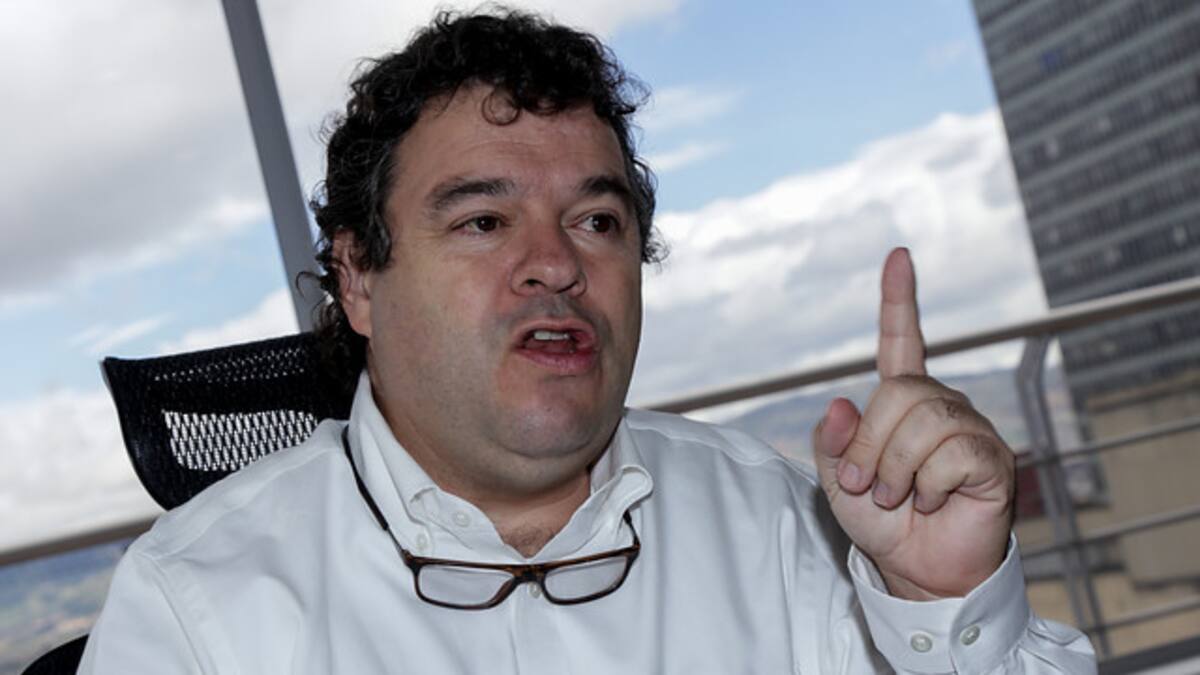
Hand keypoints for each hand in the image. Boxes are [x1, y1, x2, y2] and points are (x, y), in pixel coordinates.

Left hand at [812, 248, 1013, 599]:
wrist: (914, 569)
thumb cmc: (880, 520)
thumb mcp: (837, 479)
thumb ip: (832, 441)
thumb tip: (841, 403)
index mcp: (902, 400)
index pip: (903, 339)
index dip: (899, 298)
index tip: (899, 255)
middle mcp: (940, 405)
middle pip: (900, 392)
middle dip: (871, 444)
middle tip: (868, 486)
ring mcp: (969, 429)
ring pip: (924, 423)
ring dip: (896, 471)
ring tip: (901, 499)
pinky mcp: (991, 459)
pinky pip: (951, 455)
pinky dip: (926, 487)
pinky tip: (933, 503)